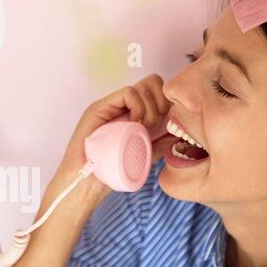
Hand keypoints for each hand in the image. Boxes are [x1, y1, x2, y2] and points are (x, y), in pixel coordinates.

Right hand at [55, 74, 172, 197]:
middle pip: (154, 82)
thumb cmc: (111, 171)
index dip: (167, 103)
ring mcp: (111, 104)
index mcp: (134, 112)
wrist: (86, 183)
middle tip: (153, 126)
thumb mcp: (145, 154)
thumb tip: (181, 134)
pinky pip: (129, 92)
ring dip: (151, 109)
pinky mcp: (100, 107)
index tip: (165, 125)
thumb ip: (161, 143)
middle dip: (161, 103)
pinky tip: (134, 124)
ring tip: (143, 128)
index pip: (158, 90)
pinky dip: (138, 107)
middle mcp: (123, 105)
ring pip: (144, 85)